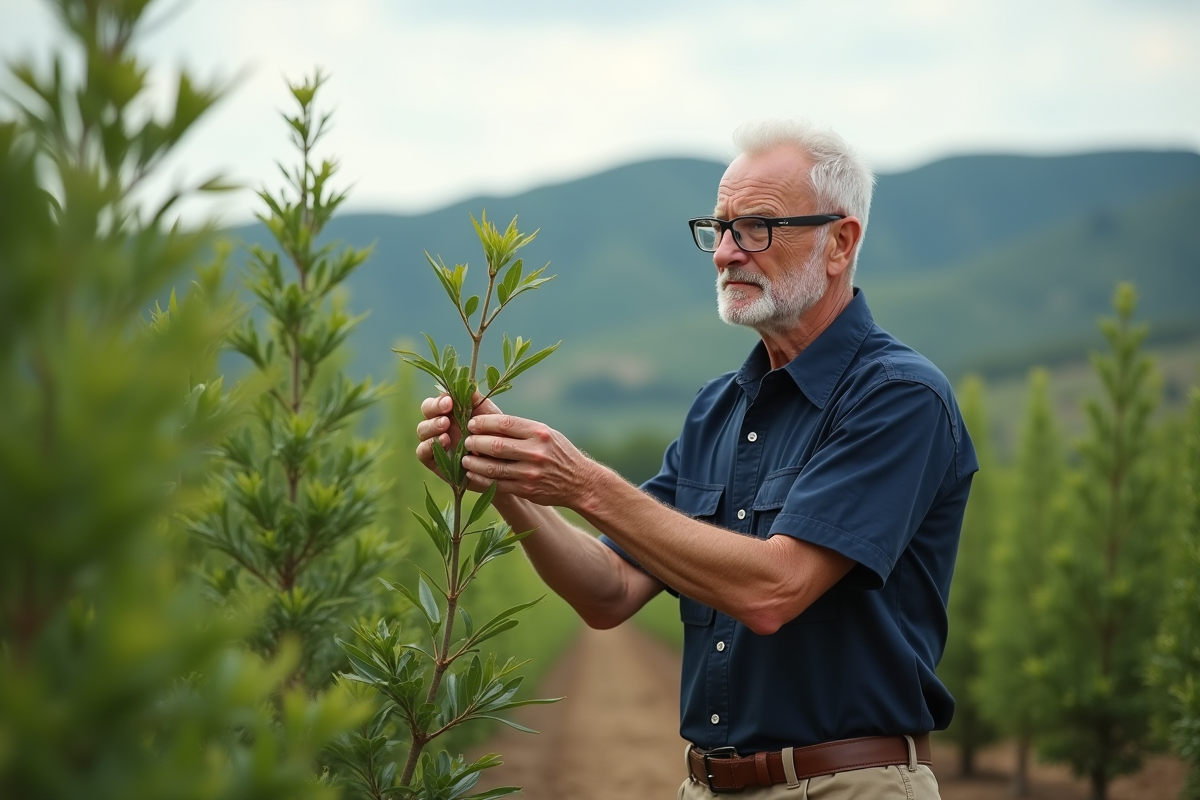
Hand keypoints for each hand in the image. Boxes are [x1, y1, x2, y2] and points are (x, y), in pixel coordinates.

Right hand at [414, 392, 501, 480]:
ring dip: (431, 428)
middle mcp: (440, 425)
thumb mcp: (490, 417)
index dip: (439, 400)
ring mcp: (435, 442)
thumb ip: (478, 400)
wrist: (499, 465)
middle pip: (426, 413)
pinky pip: (422, 452)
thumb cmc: (495, 437)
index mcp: (451, 412)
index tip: (449, 402)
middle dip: (433, 411)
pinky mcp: (433, 461)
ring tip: (446, 432)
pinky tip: (443, 443)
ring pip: (422, 431)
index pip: (437, 401)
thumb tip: (468, 382)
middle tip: (446, 418)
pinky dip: (428, 446)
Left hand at [462, 414, 599, 506]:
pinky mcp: (526, 489)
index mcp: (539, 433)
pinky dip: (481, 478)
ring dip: (473, 462)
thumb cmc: (558, 452)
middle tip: (466, 440)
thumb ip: (520, 428)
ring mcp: (530, 472)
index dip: (483, 422)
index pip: (505, 423)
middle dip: (475, 442)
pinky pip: (497, 484)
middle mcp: (535, 451)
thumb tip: (488, 420)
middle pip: (496, 445)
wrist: (580, 482)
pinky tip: (473, 473)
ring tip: (464, 458)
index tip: (472, 423)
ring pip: (493, 467)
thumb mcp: (546, 433)